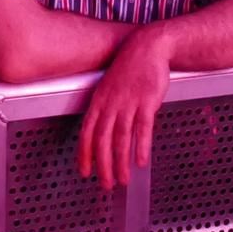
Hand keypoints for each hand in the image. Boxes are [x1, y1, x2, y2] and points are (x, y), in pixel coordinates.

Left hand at [78, 28, 170, 189]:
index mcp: (99, 101)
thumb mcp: (110, 87)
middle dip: (103, 165)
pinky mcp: (147, 101)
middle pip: (102, 140)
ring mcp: (128, 103)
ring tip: (122, 180)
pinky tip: (140, 161)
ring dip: (120, 162)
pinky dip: (140, 147)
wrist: (148, 47)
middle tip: (105, 184)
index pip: (86, 132)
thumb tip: (104, 131)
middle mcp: (111, 104)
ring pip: (121, 138)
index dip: (84, 154)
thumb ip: (106, 109)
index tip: (85, 171)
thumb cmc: (130, 68)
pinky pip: (142, 129)